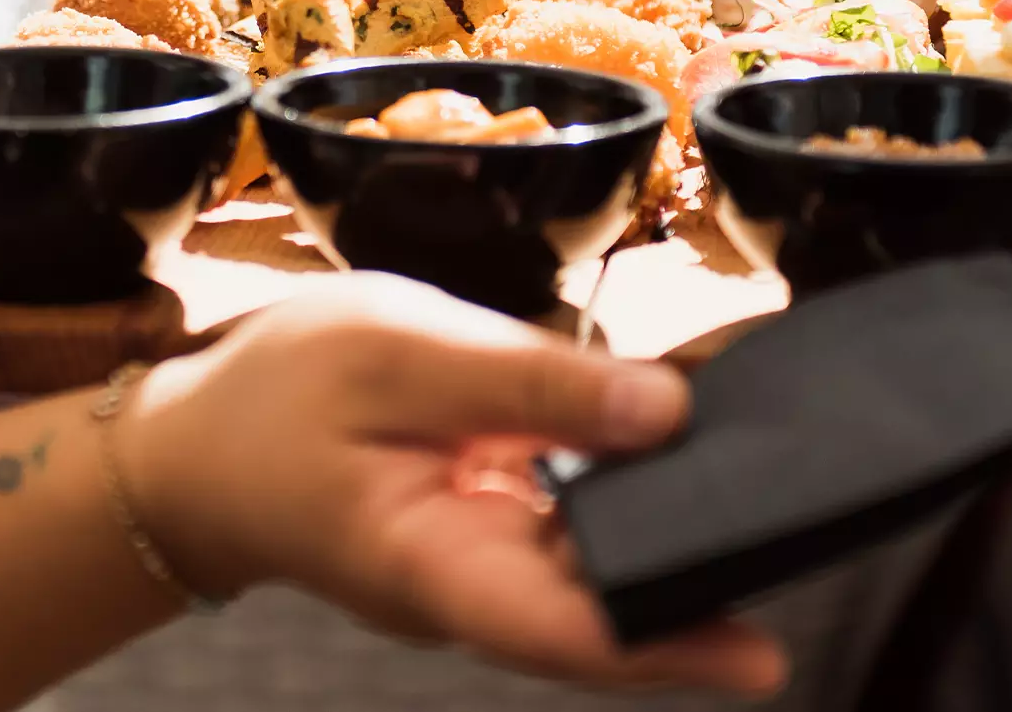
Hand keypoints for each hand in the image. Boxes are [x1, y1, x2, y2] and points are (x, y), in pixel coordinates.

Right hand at [116, 274, 786, 693]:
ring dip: (685, 528)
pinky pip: (582, 528)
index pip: (563, 632)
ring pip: (604, 567)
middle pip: (606, 608)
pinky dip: (641, 489)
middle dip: (708, 577)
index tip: (762, 657)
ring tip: (787, 476)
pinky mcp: (492, 534)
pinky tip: (701, 438)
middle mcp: (473, 591)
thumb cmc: (273, 399)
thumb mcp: (392, 354)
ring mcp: (484, 569)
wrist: (191, 447)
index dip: (665, 648)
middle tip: (820, 521)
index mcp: (434, 568)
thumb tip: (665, 408)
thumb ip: (526, 380)